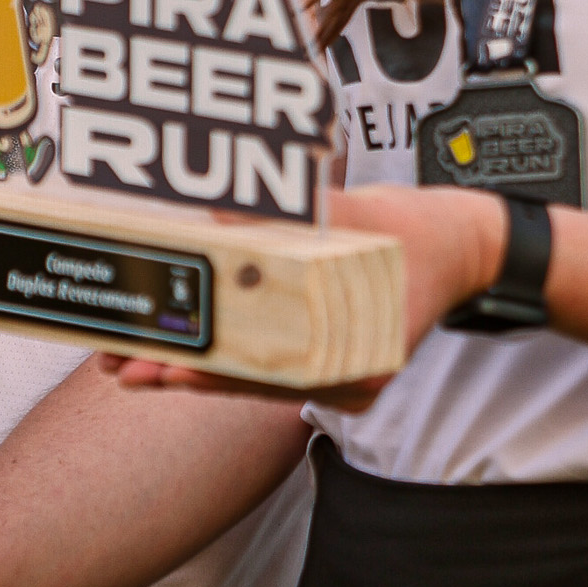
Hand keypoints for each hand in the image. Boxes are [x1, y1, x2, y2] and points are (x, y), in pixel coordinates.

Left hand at [99, 182, 504, 406]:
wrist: (463, 246)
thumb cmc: (417, 232)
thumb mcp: (352, 212)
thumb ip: (286, 213)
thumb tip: (218, 206)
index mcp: (356, 351)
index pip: (270, 370)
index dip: (214, 369)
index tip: (167, 365)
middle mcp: (345, 376)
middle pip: (249, 380)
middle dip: (182, 371)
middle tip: (123, 367)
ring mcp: (340, 375)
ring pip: (252, 379)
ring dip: (194, 369)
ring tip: (136, 366)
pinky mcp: (332, 365)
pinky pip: (270, 369)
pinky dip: (227, 361)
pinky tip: (184, 357)